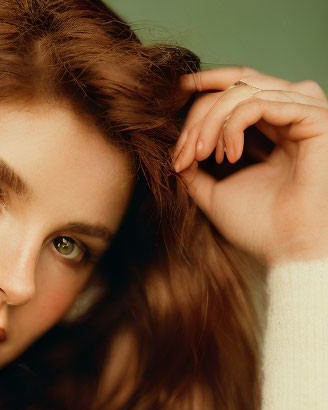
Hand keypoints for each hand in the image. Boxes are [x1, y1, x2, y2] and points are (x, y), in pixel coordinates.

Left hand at [172, 66, 327, 267]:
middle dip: (198, 117)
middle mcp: (290, 111)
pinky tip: (228, 156)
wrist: (286, 247)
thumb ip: (194, 169)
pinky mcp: (313, 117)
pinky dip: (232, 125)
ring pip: (242, 90)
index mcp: (272, 124)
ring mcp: (303, 110)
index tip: (176, 143)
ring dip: (210, 122)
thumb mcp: (214, 192)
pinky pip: (259, 103)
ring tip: (200, 156)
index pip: (232, 91)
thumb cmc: (257, 225)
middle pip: (234, 86)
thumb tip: (173, 151)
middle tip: (183, 154)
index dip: (198, 107)